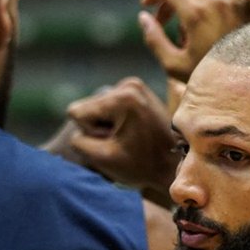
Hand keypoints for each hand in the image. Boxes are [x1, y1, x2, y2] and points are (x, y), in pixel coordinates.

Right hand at [64, 77, 177, 198]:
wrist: (175, 164)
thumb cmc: (141, 166)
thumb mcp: (102, 158)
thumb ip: (77, 140)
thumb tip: (74, 122)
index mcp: (123, 98)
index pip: (77, 112)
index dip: (90, 133)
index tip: (115, 143)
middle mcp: (129, 83)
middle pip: (87, 107)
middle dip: (99, 127)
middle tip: (124, 142)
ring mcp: (134, 84)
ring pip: (97, 106)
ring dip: (107, 124)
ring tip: (130, 138)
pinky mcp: (137, 89)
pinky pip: (109, 105)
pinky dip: (115, 119)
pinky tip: (132, 131)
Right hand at [138, 0, 245, 81]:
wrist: (249, 84)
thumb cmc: (210, 78)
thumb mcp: (174, 65)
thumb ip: (154, 39)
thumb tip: (143, 17)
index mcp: (196, 13)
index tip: (146, 5)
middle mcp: (215, 2)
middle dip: (168, 5)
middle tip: (162, 25)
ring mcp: (230, 3)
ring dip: (186, 9)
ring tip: (186, 37)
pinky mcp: (241, 8)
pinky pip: (216, 1)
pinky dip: (205, 11)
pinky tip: (205, 32)